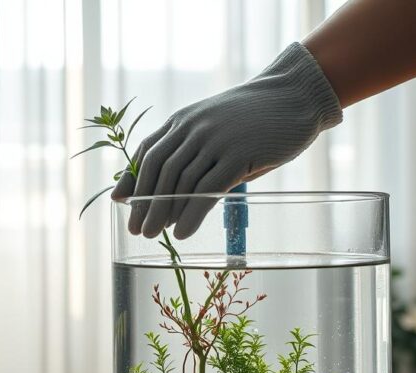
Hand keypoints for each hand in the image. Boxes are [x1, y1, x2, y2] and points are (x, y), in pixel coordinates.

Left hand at [112, 42, 342, 238]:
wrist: (295, 95)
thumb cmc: (259, 116)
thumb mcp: (218, 126)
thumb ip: (197, 151)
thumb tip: (180, 193)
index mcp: (184, 120)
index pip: (147, 151)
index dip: (131, 179)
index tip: (120, 202)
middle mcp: (193, 128)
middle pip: (158, 170)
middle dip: (144, 202)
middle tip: (137, 228)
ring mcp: (214, 141)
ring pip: (178, 182)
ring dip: (162, 212)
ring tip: (153, 235)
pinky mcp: (237, 155)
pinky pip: (207, 190)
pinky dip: (190, 214)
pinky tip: (182, 232)